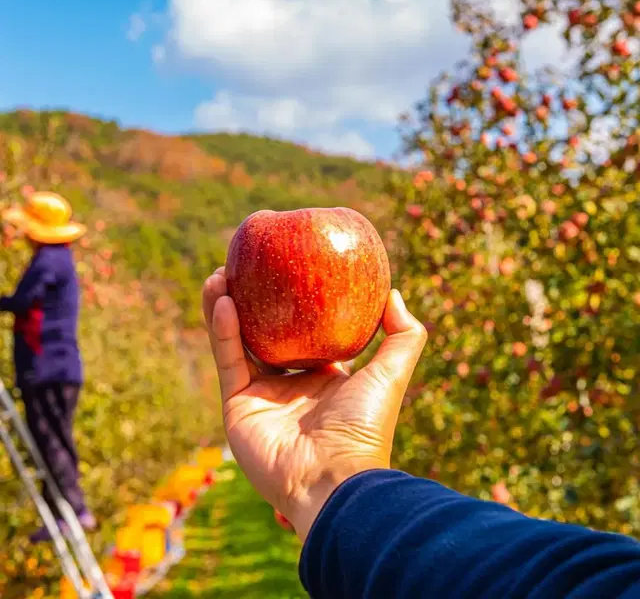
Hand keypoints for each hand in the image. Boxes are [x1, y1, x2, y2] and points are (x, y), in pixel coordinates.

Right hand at [203, 267, 426, 541]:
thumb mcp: (391, 373)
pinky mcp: (237, 406)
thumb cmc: (365, 427)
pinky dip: (223, 330)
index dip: (293, 302)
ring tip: (222, 273)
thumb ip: (403, 335)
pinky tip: (223, 298)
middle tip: (246, 265)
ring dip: (226, 307)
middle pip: (265, 332)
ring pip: (238, 341)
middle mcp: (290, 384)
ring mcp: (261, 395)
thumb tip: (394, 292)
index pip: (303, 332)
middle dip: (253, 300)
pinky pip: (229, 359)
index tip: (286, 269)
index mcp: (323, 377)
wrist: (333, 479)